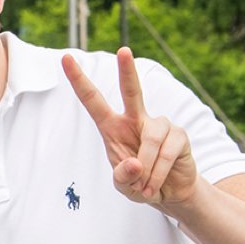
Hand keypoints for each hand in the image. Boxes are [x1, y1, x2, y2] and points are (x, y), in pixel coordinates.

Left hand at [63, 49, 198, 206]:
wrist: (169, 193)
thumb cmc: (138, 183)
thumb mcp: (123, 185)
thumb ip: (122, 177)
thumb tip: (134, 164)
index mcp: (112, 127)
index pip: (92, 100)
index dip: (79, 80)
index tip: (65, 58)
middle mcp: (135, 119)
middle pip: (132, 91)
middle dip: (127, 70)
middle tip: (123, 50)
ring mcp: (159, 124)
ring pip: (151, 138)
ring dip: (146, 169)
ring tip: (144, 187)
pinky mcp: (178, 134)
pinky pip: (166, 151)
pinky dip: (158, 172)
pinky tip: (155, 184)